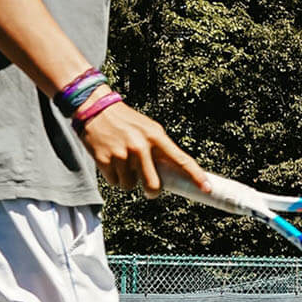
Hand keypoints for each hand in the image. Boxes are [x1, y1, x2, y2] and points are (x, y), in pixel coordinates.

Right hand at [78, 100, 210, 196]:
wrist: (96, 109)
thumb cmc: (126, 122)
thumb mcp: (148, 129)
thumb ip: (160, 149)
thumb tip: (172, 174)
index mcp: (156, 137)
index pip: (181, 159)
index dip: (195, 176)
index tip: (206, 188)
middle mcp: (141, 146)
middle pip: (153, 185)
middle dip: (151, 191)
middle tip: (149, 189)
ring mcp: (122, 154)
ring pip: (130, 185)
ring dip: (128, 179)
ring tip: (123, 161)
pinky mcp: (104, 160)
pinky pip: (114, 182)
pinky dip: (113, 176)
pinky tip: (111, 161)